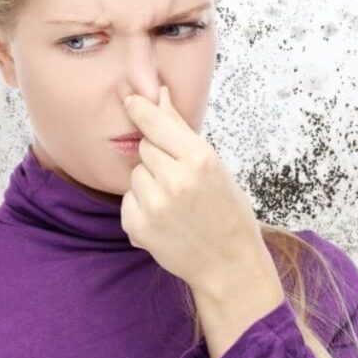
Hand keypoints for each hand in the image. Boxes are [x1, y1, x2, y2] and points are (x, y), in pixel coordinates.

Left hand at [119, 86, 274, 294]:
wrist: (229, 264)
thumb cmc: (228, 212)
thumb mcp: (214, 166)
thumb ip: (181, 130)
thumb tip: (159, 94)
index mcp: (200, 160)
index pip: (156, 123)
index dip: (141, 109)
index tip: (131, 100)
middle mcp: (176, 180)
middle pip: (145, 148)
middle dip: (158, 158)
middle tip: (179, 178)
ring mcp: (155, 205)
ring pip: (136, 174)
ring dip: (149, 183)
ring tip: (175, 203)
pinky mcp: (138, 227)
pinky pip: (128, 200)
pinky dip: (141, 206)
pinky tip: (165, 219)